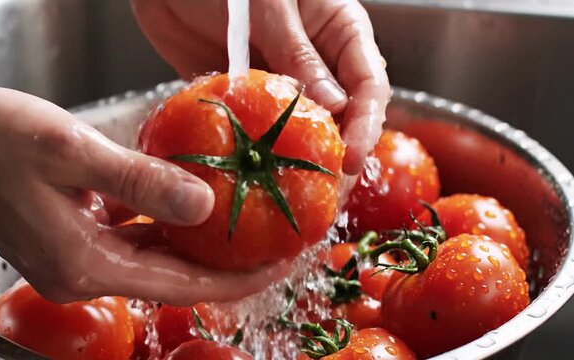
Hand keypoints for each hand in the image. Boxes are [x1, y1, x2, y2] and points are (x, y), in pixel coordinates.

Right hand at [0, 85, 285, 303]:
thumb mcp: (70, 151)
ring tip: (244, 228)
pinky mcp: (71, 242)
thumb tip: (203, 205)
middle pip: (173, 279)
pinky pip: (133, 242)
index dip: (234, 280)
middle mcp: (81, 273)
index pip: (180, 285)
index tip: (277, 266)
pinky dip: (166, 230)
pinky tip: (191, 211)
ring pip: (155, 261)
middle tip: (272, 245)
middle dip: (225, 266)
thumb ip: (139, 180)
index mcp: (84, 263)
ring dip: (199, 248)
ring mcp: (75, 261)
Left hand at [131, 0, 389, 173]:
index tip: (351, 160)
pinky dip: (257, 153)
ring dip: (299, 162)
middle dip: (338, 156)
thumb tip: (334, 106)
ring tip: (294, 197)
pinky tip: (254, 179)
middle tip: (328, 195)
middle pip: (341, 117)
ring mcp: (280, 81)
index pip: (368, 85)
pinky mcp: (245, 94)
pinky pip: (257, 128)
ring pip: (300, 129)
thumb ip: (298, 53)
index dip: (366, 125)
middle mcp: (317, 61)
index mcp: (340, 31)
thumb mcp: (270, 4)